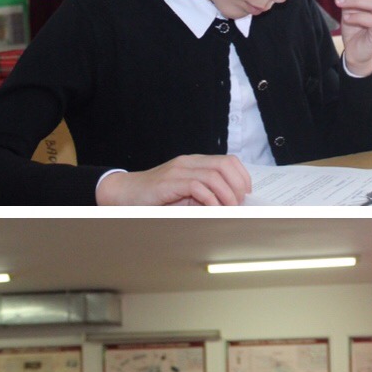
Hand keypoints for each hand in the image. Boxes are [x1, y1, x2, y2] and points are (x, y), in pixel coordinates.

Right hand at [96, 155, 253, 207]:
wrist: (124, 192)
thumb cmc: (154, 196)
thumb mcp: (185, 194)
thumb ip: (205, 195)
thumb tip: (232, 206)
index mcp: (194, 163)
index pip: (228, 161)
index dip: (242, 177)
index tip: (246, 194)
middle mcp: (188, 163)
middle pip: (225, 165)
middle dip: (238, 186)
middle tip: (238, 203)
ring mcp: (178, 171)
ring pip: (214, 175)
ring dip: (227, 195)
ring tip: (227, 209)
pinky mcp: (170, 182)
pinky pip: (197, 187)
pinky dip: (210, 200)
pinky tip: (211, 209)